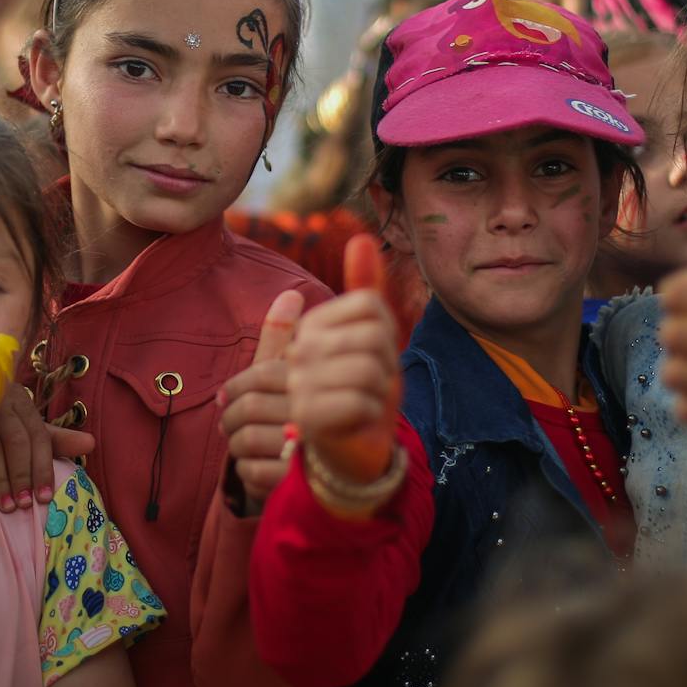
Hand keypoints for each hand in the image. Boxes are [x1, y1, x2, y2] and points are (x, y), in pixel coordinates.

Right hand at [0, 381, 94, 512]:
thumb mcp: (27, 433)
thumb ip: (56, 440)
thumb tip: (91, 443)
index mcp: (19, 401)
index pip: (38, 435)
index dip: (43, 467)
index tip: (45, 498)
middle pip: (16, 440)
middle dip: (22, 476)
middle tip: (26, 505)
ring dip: (1, 481)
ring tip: (8, 507)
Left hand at [217, 290, 304, 512]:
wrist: (348, 472)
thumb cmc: (312, 410)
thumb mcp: (299, 373)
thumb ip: (286, 338)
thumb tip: (290, 293)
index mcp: (313, 381)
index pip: (262, 375)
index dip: (234, 387)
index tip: (224, 398)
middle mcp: (313, 411)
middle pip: (250, 407)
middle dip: (229, 417)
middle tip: (225, 423)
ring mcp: (308, 447)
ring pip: (248, 439)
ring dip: (235, 445)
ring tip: (236, 443)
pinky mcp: (300, 479)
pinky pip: (254, 471)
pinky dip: (246, 470)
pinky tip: (252, 465)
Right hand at [291, 235, 401, 483]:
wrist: (348, 449)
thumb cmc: (359, 389)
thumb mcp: (368, 336)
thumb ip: (365, 287)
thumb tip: (362, 237)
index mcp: (312, 325)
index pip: (372, 306)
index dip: (387, 333)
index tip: (373, 356)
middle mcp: (299, 349)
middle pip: (376, 337)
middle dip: (387, 366)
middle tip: (371, 385)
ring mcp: (299, 382)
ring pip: (372, 370)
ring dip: (381, 392)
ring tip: (365, 402)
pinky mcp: (307, 416)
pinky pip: (364, 401)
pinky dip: (372, 414)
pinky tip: (358, 421)